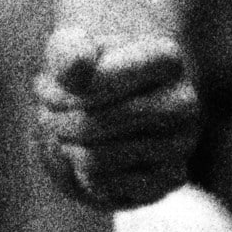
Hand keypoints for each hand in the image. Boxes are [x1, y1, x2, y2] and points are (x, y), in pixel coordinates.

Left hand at [35, 27, 198, 209]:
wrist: (114, 98)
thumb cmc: (90, 67)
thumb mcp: (71, 46)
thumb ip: (70, 49)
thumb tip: (81, 70)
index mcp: (165, 58)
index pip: (101, 80)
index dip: (64, 86)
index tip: (55, 81)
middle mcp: (184, 102)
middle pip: (93, 123)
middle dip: (56, 117)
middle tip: (47, 108)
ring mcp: (182, 143)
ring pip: (94, 157)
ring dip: (63, 144)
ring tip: (61, 128)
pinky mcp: (170, 179)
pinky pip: (105, 185)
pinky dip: (81, 170)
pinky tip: (86, 152)